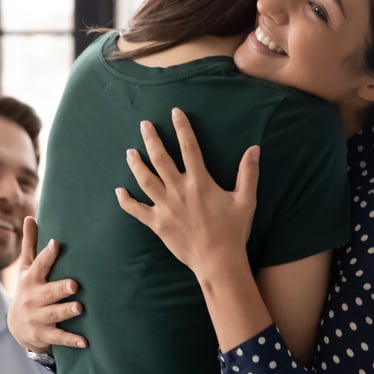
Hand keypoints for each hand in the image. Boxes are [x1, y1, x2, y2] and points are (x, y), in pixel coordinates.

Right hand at [8, 216, 86, 353]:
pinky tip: (85, 341)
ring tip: (80, 308)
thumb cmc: (29, 289)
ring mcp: (37, 317)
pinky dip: (71, 340)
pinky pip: (58, 337)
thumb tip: (29, 217)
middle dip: (60, 288)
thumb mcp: (27, 268)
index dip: (47, 255)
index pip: (39, 265)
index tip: (56, 244)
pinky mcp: (43, 335)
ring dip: (66, 311)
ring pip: (53, 314)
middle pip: (48, 292)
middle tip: (74, 284)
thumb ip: (31, 244)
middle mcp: (33, 298)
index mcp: (31, 280)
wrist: (17, 326)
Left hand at [115, 108, 259, 277]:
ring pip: (145, 180)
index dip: (182, 128)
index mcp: (200, 182)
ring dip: (136, 164)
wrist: (218, 261)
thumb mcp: (246, 200)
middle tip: (144, 125)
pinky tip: (119, 191)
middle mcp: (179, 190)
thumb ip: (248, 173)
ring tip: (129, 152)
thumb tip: (255, 149)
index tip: (175, 113)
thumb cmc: (233, 231)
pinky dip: (126, 201)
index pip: (189, 148)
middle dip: (151, 139)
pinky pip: (137, 210)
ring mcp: (166, 207)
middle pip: (160, 159)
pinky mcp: (157, 224)